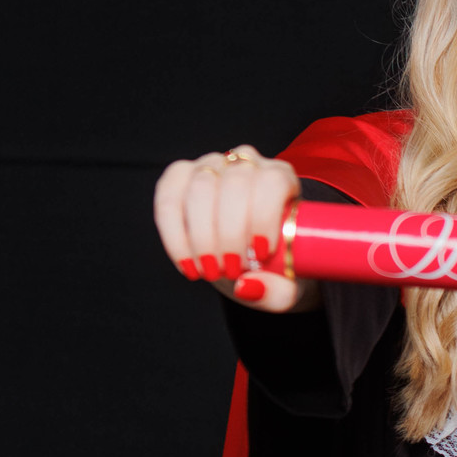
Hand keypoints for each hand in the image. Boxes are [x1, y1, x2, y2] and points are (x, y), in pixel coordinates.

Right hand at [153, 146, 315, 312]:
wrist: (251, 261)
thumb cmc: (275, 269)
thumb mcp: (287, 288)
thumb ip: (278, 292)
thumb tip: (246, 285)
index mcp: (281, 178)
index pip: (272, 182)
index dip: (263, 216)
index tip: (260, 254)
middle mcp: (247, 164)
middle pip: (235, 184)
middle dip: (230, 234)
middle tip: (232, 270)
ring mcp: (212, 166)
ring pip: (201, 186)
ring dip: (202, 236)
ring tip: (210, 270)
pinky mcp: (180, 176)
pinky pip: (169, 197)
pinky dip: (174, 234)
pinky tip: (186, 262)